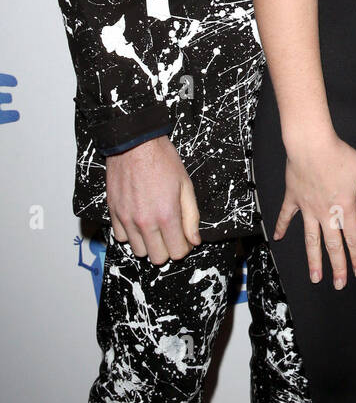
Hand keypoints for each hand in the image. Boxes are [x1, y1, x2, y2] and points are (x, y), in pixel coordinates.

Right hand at [106, 135, 200, 264]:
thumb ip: (191, 216)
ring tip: (154, 227)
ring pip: (139, 251)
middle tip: (171, 233)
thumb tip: (194, 240)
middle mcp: (145, 222)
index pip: (177, 252)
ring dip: (149, 243)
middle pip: (158, 258)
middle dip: (168, 248)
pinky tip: (139, 221)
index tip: (184, 238)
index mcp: (167, 215)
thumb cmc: (162, 160)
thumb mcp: (186, 185)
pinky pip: (121, 238)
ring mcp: (127, 219)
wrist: (135, 144)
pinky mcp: (114, 213)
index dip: (184, 247)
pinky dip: (131, 234)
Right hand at [275, 122, 355, 286]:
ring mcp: (308, 208)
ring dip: (313, 260)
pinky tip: (278, 239)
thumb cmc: (338, 154)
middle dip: (337, 267)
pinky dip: (281, 227)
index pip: (353, 239)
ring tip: (315, 277)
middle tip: (338, 285)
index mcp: (345, 207)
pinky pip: (286, 216)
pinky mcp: (294, 198)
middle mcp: (326, 213)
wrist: (311, 144)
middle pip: (333, 246)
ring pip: (311, 240)